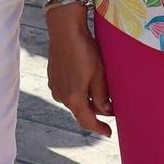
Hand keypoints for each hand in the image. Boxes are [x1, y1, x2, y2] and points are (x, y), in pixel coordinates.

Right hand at [45, 9, 112, 136]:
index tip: (108, 133)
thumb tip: (106, 111)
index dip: (99, 129)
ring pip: (74, 100)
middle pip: (81, 111)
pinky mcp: (53, 77)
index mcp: (73, 98)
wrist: (65, 30)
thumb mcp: (99, 74)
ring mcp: (55, 86)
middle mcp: (61, 96)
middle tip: (111, 109)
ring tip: (100, 93)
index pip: (88, 121)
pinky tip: (86, 81)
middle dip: (95, 113)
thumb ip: (102, 96)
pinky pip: (67, 90)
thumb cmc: (84, 51)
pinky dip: (78, 91)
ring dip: (87, 101)